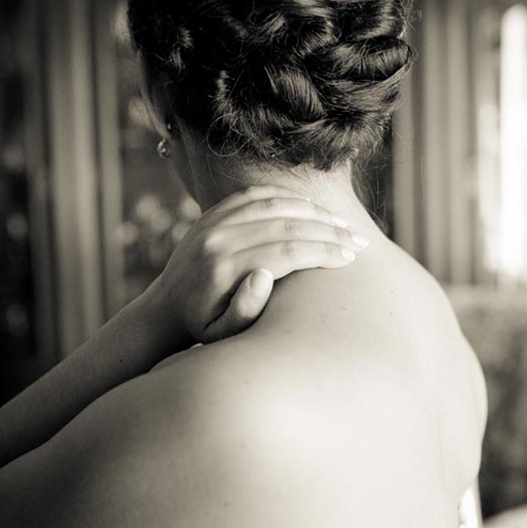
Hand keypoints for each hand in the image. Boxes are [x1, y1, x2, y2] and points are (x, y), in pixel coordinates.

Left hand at [144, 184, 367, 344]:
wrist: (167, 306)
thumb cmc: (204, 327)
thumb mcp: (221, 334)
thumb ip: (244, 310)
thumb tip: (264, 275)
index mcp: (224, 268)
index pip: (288, 251)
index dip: (324, 252)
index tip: (350, 257)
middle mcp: (218, 238)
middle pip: (286, 224)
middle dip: (329, 231)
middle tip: (359, 240)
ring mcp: (214, 220)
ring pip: (275, 203)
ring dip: (314, 211)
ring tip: (342, 224)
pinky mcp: (213, 211)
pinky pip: (257, 194)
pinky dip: (288, 197)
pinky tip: (312, 207)